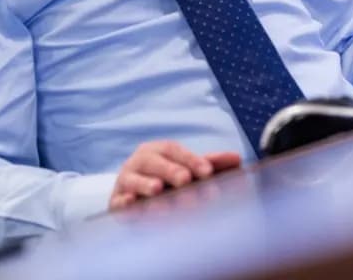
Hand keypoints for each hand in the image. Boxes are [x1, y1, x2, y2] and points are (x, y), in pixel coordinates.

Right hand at [109, 140, 240, 210]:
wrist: (132, 197)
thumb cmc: (166, 181)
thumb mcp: (186, 170)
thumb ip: (210, 164)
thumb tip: (236, 159)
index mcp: (158, 151)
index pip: (173, 149)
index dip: (190, 158)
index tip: (207, 171)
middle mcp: (139, 162)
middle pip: (153, 161)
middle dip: (169, 169)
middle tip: (185, 179)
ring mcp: (125, 181)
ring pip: (133, 179)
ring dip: (145, 183)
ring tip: (157, 189)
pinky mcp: (116, 202)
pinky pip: (118, 200)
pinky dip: (124, 201)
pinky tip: (131, 203)